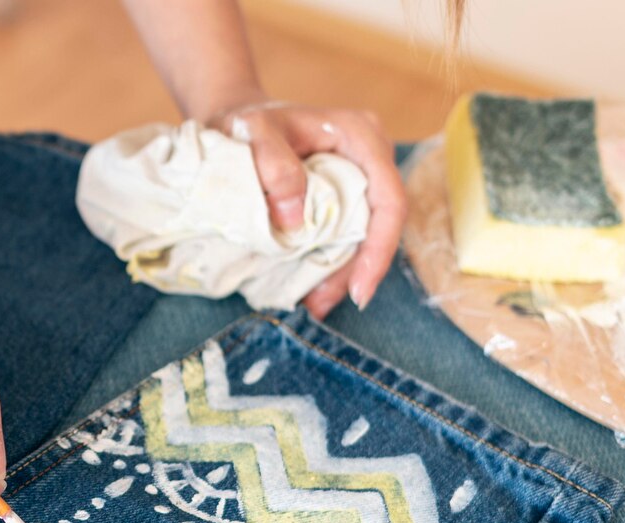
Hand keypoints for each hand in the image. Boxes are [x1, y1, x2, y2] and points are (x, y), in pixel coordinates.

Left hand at [210, 98, 407, 317]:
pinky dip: (332, 260)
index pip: (388, 198)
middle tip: (321, 304)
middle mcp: (370, 155)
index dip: (379, 248)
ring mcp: (360, 174)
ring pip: (365, 232)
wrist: (236, 115)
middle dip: (359, 269)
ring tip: (314, 304)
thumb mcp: (252, 133)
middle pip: (381, 223)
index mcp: (360, 135)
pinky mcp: (344, 192)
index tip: (360, 289)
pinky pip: (347, 231)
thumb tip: (295, 218)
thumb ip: (273, 166)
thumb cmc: (246, 121)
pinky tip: (311, 287)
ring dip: (344, 271)